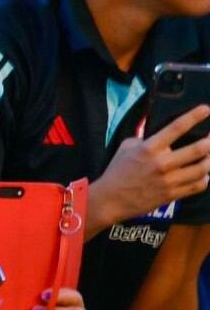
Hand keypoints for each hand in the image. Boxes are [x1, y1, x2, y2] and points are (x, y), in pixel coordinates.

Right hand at [91, 107, 209, 227]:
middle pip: (198, 149)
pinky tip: (204, 174)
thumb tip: (162, 136)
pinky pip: (198, 186)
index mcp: (149, 149)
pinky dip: (205, 179)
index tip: (206, 109)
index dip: (194, 117)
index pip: (176, 128)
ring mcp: (168, 181)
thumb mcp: (126, 148)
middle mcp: (161, 164)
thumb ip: (145, 139)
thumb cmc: (117, 171)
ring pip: (202, 169)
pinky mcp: (171, 195)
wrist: (109, 200)